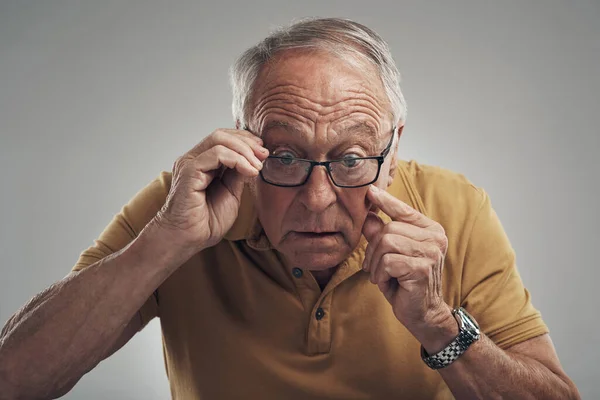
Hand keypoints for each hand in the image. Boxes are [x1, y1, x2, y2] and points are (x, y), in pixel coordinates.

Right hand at [154, 128, 268, 253]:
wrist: (189, 239)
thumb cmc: (206, 221)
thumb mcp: (231, 193)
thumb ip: (238, 175)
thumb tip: (253, 159)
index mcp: (203, 163)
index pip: (224, 140)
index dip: (246, 141)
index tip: (263, 152)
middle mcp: (194, 159)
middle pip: (222, 135)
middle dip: (247, 142)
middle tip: (264, 155)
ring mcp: (190, 163)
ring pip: (219, 139)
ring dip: (244, 150)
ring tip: (257, 166)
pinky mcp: (189, 170)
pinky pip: (216, 154)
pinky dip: (237, 159)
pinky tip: (249, 171)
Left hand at [362, 185, 453, 340]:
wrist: (423, 314)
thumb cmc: (406, 282)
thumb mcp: (391, 255)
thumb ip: (382, 234)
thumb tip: (368, 215)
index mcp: (430, 230)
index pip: (404, 210)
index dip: (386, 201)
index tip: (370, 191)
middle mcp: (435, 238)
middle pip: (388, 228)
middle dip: (373, 249)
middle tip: (374, 268)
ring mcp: (430, 252)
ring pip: (386, 243)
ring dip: (376, 263)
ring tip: (381, 276)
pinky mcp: (422, 268)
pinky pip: (388, 261)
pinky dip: (380, 274)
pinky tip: (388, 283)